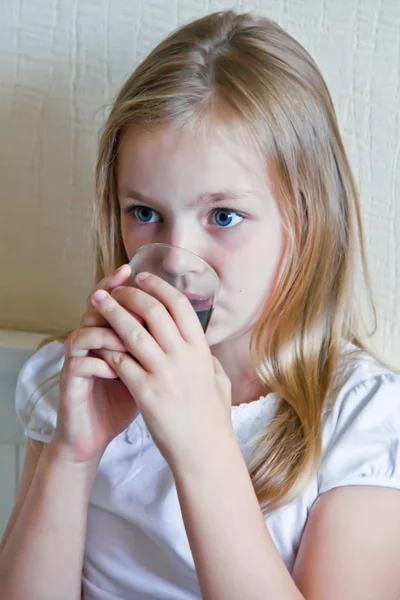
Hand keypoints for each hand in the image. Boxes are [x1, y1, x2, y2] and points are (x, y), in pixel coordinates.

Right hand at [51, 265, 139, 465]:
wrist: (94, 434)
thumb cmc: (123, 400)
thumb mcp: (145, 371)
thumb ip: (157, 349)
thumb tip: (187, 331)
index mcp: (109, 335)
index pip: (113, 301)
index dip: (122, 285)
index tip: (138, 273)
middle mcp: (90, 342)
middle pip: (94, 308)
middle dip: (112, 298)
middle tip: (128, 293)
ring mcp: (77, 360)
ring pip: (84, 331)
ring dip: (108, 333)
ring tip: (129, 340)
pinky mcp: (69, 381)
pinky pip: (79, 363)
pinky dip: (99, 363)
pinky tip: (116, 370)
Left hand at [91, 273, 232, 474]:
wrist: (203, 452)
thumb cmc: (212, 418)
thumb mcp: (218, 381)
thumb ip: (208, 359)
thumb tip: (202, 346)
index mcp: (200, 349)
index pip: (179, 305)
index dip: (158, 286)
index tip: (142, 278)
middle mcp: (183, 356)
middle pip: (153, 311)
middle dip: (130, 294)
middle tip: (114, 288)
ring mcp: (164, 373)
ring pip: (132, 332)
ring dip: (112, 312)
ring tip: (97, 301)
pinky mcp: (145, 392)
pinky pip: (121, 361)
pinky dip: (108, 348)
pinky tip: (98, 342)